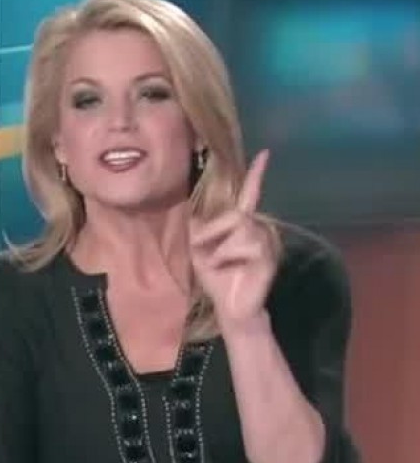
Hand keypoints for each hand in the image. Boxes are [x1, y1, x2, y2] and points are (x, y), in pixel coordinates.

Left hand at [189, 149, 276, 332]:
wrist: (230, 308)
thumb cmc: (217, 278)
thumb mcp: (199, 250)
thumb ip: (199, 228)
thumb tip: (194, 213)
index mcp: (244, 224)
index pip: (250, 195)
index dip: (255, 175)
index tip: (265, 154)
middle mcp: (259, 228)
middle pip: (235, 214)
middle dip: (213, 232)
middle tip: (207, 253)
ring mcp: (267, 242)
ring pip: (240, 227)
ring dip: (220, 247)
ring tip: (221, 264)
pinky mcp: (268, 256)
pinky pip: (243, 244)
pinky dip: (227, 256)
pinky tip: (231, 269)